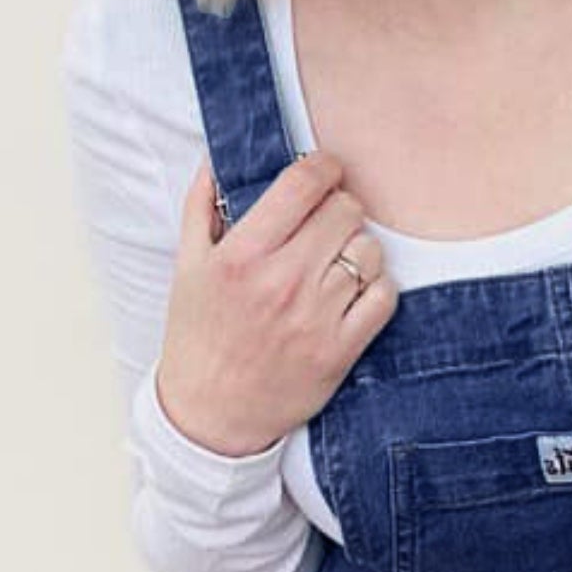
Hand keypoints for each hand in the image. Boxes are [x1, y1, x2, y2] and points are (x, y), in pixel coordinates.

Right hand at [155, 152, 397, 457]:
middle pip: (345, 211)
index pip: (304, 184)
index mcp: (242, 255)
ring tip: (337, 259)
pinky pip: (383, 296)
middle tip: (327, 221)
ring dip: (358, 248)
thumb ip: (201, 205)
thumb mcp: (187, 265)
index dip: (323, 167)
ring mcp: (315, 318)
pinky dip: (376, 286)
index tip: (324, 172)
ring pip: (368, 251)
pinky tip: (353, 290)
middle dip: (339, 208)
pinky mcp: (340, 349)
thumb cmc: (200, 335)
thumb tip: (219, 158)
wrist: (211, 413)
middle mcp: (282, 282)